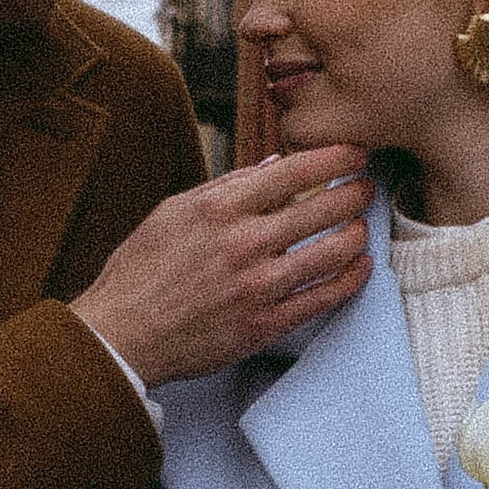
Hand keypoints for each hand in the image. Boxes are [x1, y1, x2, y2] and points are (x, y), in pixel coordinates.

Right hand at [78, 150, 370, 385]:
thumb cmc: (140, 272)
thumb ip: (224, 187)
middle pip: (322, 209)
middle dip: (354, 192)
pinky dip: (350, 280)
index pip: (293, 171)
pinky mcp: (265, 325)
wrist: (121, 336)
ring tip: (363, 226)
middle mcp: (243, 244)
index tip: (354, 151)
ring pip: (331, 253)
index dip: (333, 157)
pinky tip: (361, 267)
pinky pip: (323, 299)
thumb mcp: (171, 213)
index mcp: (219, 210)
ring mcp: (257, 287)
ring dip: (357, 235)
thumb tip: (272, 166)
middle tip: (367, 185)